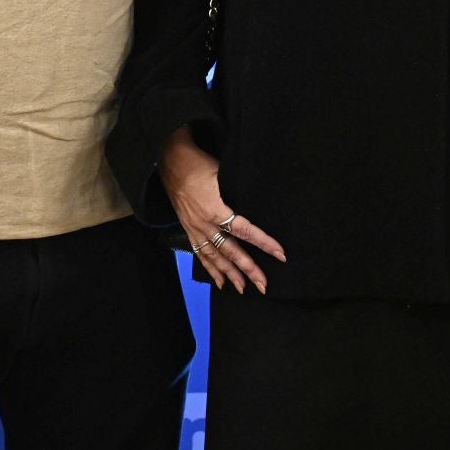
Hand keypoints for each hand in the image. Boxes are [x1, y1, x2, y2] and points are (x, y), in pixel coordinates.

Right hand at [159, 129, 285, 293]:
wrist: (170, 161)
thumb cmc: (198, 163)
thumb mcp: (221, 172)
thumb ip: (238, 188)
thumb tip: (258, 196)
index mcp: (215, 209)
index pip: (245, 230)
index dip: (263, 243)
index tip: (280, 254)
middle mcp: (205, 224)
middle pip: (231, 251)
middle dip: (248, 269)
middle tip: (263, 284)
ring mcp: (195, 229)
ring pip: (215, 257)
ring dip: (229, 274)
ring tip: (243, 288)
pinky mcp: (188, 229)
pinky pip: (200, 254)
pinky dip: (210, 269)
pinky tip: (219, 281)